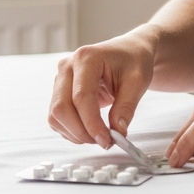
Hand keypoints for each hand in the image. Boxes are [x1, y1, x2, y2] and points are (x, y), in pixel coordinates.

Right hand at [48, 32, 155, 148]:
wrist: (129, 51)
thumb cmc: (133, 60)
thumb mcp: (138, 81)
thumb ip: (126, 107)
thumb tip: (118, 132)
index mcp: (86, 58)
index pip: (81, 96)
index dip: (92, 123)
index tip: (107, 139)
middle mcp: (67, 66)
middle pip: (62, 107)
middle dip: (82, 131)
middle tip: (104, 142)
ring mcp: (60, 79)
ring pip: (56, 115)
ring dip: (75, 133)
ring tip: (99, 136)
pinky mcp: (59, 92)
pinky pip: (56, 118)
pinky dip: (71, 130)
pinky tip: (89, 131)